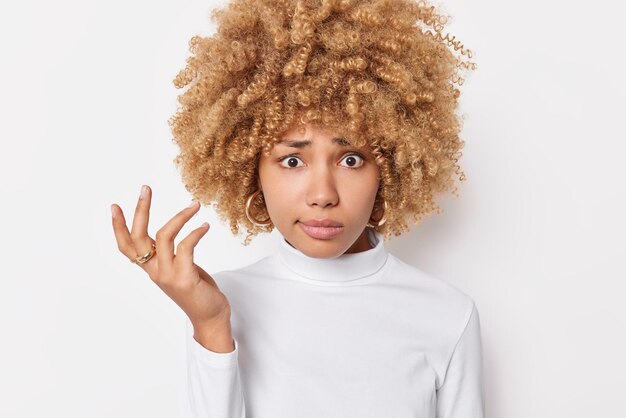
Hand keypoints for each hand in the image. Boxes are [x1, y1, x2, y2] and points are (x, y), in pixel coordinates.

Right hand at [111, 185, 230, 329]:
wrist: (211, 318)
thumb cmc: (197, 291)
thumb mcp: (179, 269)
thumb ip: (169, 254)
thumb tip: (166, 233)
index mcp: (151, 268)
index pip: (126, 247)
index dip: (118, 227)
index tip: (114, 206)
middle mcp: (155, 272)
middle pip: (138, 237)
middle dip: (140, 210)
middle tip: (145, 188)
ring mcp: (168, 275)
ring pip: (164, 236)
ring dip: (180, 216)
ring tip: (195, 205)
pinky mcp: (184, 278)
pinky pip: (186, 247)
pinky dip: (196, 232)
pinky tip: (205, 226)